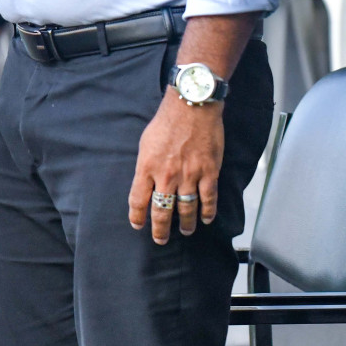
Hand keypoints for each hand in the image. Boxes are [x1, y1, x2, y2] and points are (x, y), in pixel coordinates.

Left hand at [128, 90, 223, 244]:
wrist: (191, 107)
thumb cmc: (166, 122)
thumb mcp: (145, 143)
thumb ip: (146, 166)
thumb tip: (146, 183)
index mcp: (146, 167)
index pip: (138, 200)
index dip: (137, 217)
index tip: (138, 225)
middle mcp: (166, 176)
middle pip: (161, 211)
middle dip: (160, 229)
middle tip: (160, 239)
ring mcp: (189, 175)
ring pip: (186, 209)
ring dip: (186, 224)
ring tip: (186, 231)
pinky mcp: (208, 172)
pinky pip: (208, 199)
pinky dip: (207, 212)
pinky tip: (206, 219)